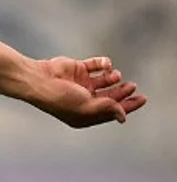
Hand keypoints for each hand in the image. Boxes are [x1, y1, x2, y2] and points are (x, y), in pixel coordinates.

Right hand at [29, 56, 146, 128]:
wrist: (40, 80)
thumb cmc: (60, 98)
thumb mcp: (87, 107)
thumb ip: (107, 109)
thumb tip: (123, 117)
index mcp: (85, 115)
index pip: (111, 112)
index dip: (128, 106)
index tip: (142, 99)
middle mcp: (83, 100)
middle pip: (109, 97)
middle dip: (123, 92)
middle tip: (132, 86)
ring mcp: (81, 84)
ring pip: (104, 81)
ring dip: (113, 78)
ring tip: (115, 76)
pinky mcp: (78, 69)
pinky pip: (95, 65)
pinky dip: (103, 64)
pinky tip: (106, 65)